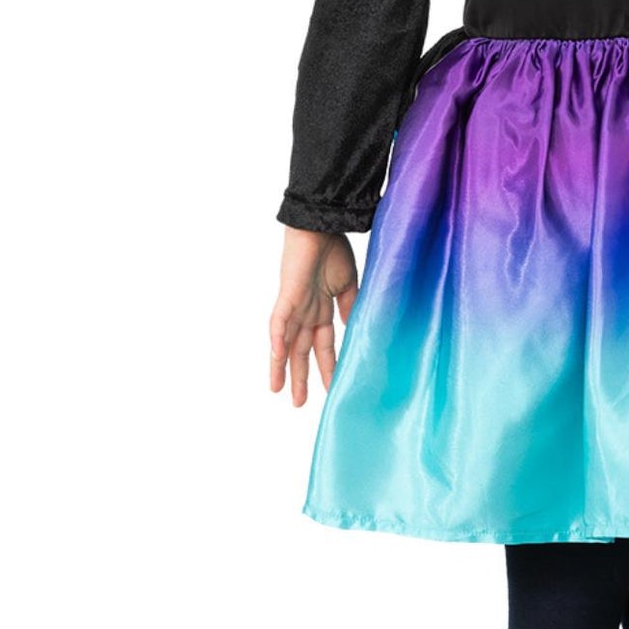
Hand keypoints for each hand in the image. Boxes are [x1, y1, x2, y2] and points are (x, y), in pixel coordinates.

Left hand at [269, 228, 358, 406]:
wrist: (322, 225)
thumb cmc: (333, 249)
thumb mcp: (348, 284)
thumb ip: (348, 307)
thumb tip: (352, 330)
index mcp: (322, 310)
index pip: (324, 346)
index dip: (327, 367)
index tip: (332, 387)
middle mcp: (306, 312)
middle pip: (301, 351)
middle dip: (300, 376)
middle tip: (298, 403)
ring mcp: (295, 305)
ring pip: (285, 343)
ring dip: (282, 367)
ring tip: (279, 391)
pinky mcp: (287, 295)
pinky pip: (279, 320)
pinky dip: (277, 337)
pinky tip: (276, 355)